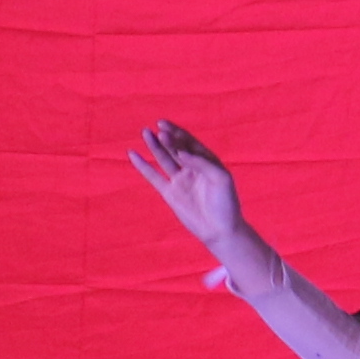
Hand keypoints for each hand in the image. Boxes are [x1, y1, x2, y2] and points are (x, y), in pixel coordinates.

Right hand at [127, 119, 244, 251]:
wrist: (220, 230)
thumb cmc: (226, 203)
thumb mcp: (221, 178)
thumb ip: (202, 163)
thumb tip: (181, 152)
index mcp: (206, 161)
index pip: (189, 143)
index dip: (178, 133)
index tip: (166, 127)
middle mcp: (191, 168)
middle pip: (176, 148)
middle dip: (167, 138)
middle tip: (158, 129)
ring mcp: (180, 180)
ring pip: (164, 159)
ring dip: (155, 146)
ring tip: (145, 132)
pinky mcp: (169, 193)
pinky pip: (153, 177)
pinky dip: (143, 166)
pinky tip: (133, 154)